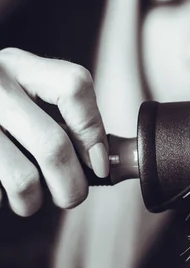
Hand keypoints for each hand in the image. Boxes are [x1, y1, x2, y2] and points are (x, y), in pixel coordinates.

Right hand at [0, 48, 108, 215]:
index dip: (93, 130)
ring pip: (22, 179)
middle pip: (53, 144)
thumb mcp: (17, 88)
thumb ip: (56, 110)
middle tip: (71, 196)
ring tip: (29, 200)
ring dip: (33, 201)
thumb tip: (101, 160)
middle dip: (72, 185)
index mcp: (17, 66)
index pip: (74, 86)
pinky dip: (0, 201)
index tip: (98, 164)